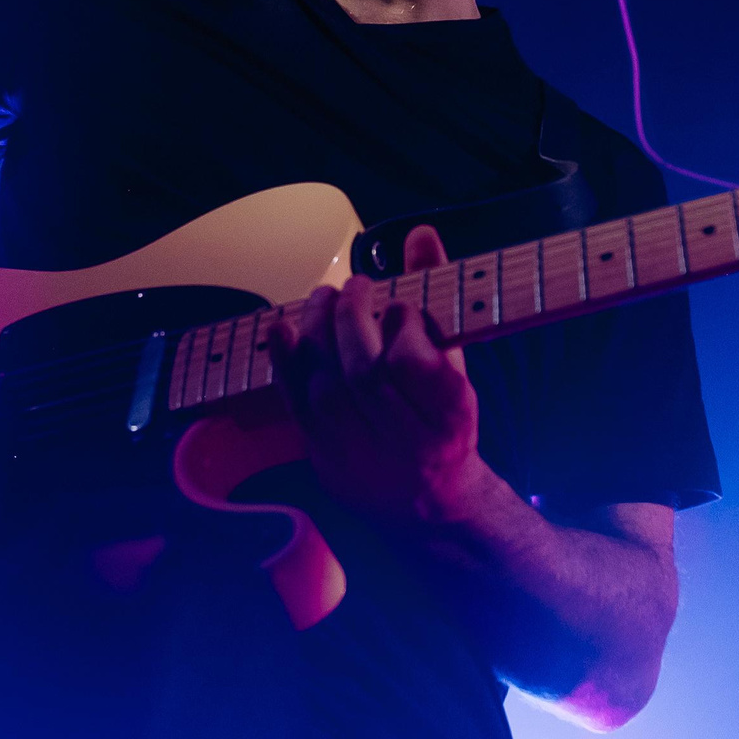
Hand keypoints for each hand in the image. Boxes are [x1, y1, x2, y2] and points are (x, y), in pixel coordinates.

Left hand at [268, 225, 496, 528]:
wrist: (429, 503)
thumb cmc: (444, 419)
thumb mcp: (455, 361)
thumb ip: (437, 296)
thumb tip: (421, 235)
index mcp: (452, 420)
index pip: (416, 366)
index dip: (402, 327)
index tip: (400, 305)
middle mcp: (408, 446)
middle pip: (367, 375)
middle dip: (353, 320)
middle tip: (354, 286)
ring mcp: (363, 458)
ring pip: (329, 391)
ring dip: (318, 334)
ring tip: (324, 297)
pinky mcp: (326, 461)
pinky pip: (298, 408)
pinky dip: (284, 363)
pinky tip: (282, 326)